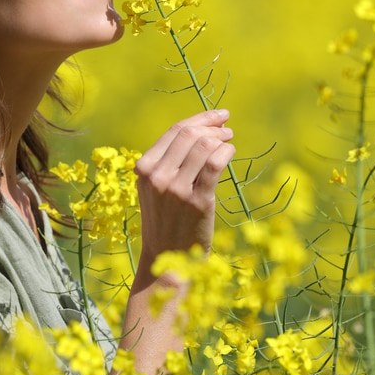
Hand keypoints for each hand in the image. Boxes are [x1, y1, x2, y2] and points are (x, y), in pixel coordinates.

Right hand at [134, 109, 234, 267]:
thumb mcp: (154, 188)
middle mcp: (157, 176)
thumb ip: (167, 161)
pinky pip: (215, 163)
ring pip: (203, 146)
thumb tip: (200, 129)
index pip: (174, 131)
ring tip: (229, 141)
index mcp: (144, 168)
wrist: (167, 259)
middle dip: (212, 125)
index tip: (217, 115)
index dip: (200, 118)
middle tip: (227, 128)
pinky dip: (226, 151)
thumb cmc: (166, 220)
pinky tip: (230, 152)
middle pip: (190, 134)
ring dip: (221, 138)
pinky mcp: (197, 201)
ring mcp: (176, 189)